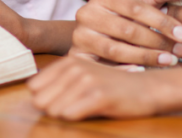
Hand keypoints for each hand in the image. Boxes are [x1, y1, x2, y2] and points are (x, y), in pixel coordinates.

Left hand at [28, 56, 161, 119]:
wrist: (148, 88)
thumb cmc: (113, 85)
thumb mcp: (84, 76)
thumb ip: (60, 82)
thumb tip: (33, 97)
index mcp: (68, 62)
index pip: (34, 87)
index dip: (45, 99)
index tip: (60, 102)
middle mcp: (74, 68)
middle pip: (40, 100)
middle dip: (52, 109)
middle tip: (74, 108)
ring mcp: (87, 81)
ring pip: (53, 109)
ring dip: (66, 115)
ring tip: (85, 109)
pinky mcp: (99, 96)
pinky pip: (70, 115)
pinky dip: (76, 118)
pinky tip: (90, 113)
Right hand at [70, 0, 181, 66]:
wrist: (95, 34)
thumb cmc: (125, 16)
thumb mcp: (141, 2)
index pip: (135, 7)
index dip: (162, 21)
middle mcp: (86, 14)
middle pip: (126, 29)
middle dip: (157, 41)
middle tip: (180, 51)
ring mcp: (80, 36)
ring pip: (115, 50)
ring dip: (146, 57)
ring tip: (168, 61)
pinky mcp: (78, 57)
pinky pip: (103, 68)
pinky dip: (124, 70)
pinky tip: (143, 72)